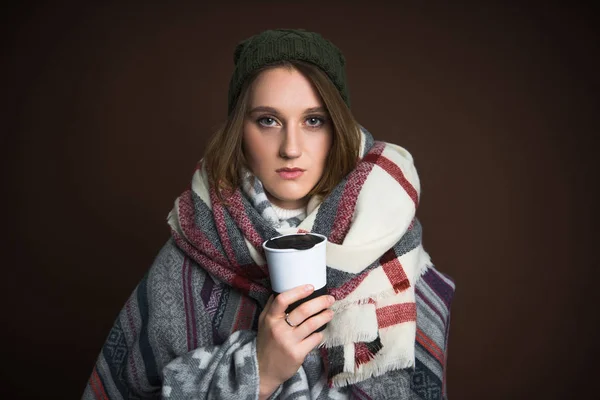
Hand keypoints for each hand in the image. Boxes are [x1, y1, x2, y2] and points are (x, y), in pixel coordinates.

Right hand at [256, 284, 333, 398]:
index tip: (311, 287)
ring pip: (312, 324)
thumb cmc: (266, 343)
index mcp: (270, 319)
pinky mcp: (297, 354)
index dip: (298, 292)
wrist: (263, 370)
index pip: (283, 300)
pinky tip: (321, 331)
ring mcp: (289, 342)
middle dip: (320, 302)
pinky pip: (314, 339)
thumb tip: (280, 289)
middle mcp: (279, 329)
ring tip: (330, 312)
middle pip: (303, 311)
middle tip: (330, 299)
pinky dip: (320, 333)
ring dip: (324, 316)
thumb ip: (271, 306)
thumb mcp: (263, 323)